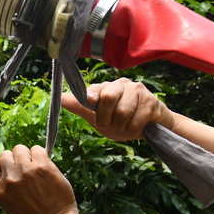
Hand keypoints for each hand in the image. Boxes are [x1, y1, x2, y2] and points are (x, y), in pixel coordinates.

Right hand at [0, 145, 76, 213]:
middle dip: (13, 161)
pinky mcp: (42, 166)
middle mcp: (11, 179)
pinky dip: (40, 155)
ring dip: (26, 156)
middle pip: (4, 154)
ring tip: (33, 168)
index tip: (6, 170)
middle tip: (23, 171)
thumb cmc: (31, 211)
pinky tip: (43, 166)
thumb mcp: (7, 203)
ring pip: (19, 149)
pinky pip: (36, 148)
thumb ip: (0, 184)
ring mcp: (26, 170)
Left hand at [61, 78, 175, 140]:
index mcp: (108, 87)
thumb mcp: (99, 117)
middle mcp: (122, 85)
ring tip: (125, 127)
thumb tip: (60, 98)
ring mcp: (138, 91)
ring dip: (121, 127)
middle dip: (106, 118)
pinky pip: (136, 119)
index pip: (95, 89)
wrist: (153, 128)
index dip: (91, 96)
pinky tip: (136, 127)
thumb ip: (81, 108)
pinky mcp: (151, 102)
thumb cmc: (123, 121)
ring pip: (122, 111)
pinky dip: (133, 129)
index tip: (90, 101)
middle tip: (110, 126)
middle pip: (108, 97)